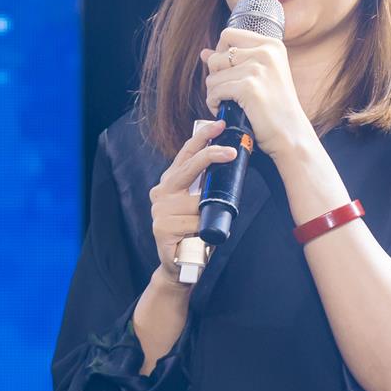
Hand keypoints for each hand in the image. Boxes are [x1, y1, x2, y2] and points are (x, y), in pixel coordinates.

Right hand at [146, 119, 237, 284]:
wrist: (180, 265)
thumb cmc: (194, 232)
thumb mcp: (202, 204)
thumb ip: (206, 186)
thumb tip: (229, 165)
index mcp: (171, 181)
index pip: (186, 154)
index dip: (202, 137)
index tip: (219, 125)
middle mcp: (161, 191)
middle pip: (189, 168)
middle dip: (211, 156)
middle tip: (231, 152)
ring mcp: (158, 209)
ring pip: (197, 203)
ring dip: (208, 215)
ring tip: (203, 228)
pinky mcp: (160, 227)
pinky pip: (193, 223)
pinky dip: (200, 231)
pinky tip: (195, 237)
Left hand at [198, 28, 315, 159]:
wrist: (290, 134)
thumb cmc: (275, 108)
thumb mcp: (260, 76)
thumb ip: (233, 60)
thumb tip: (203, 53)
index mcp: (271, 45)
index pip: (228, 35)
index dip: (220, 53)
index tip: (228, 73)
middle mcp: (266, 52)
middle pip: (217, 56)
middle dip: (216, 76)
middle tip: (228, 93)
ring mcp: (257, 69)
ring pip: (213, 76)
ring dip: (215, 93)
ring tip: (229, 103)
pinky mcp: (249, 87)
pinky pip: (215, 91)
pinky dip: (215, 103)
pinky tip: (226, 110)